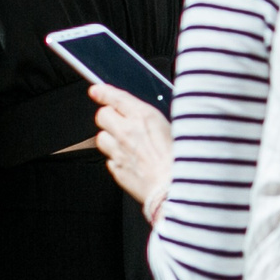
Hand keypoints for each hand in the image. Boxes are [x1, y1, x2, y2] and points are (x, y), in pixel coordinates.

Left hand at [90, 84, 173, 215]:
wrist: (176, 189)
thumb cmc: (182, 161)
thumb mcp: (176, 129)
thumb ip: (152, 120)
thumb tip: (141, 115)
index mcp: (144, 117)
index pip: (115, 97)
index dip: (104, 92)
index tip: (96, 91)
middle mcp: (127, 132)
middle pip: (102, 115)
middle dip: (109, 117)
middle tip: (120, 123)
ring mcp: (119, 151)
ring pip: (101, 138)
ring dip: (111, 139)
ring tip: (128, 146)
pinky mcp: (117, 169)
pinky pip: (109, 159)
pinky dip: (117, 159)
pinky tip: (132, 162)